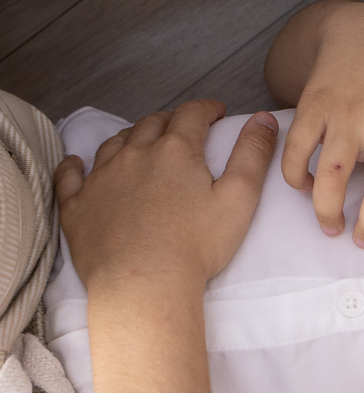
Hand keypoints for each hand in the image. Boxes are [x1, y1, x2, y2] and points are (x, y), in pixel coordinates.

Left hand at [55, 102, 278, 293]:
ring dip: (130, 138)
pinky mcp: (77, 206)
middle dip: (170, 121)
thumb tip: (264, 119)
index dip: (206, 109)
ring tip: (141, 144)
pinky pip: (69, 176)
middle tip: (182, 128)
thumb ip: (253, 154)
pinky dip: (74, 166)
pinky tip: (77, 164)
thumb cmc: (196, 246)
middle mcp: (134, 155)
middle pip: (151, 124)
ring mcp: (101, 178)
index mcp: (176, 151)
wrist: (144, 284)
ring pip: (115, 144)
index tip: (216, 112)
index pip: (192, 115)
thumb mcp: (240, 199)